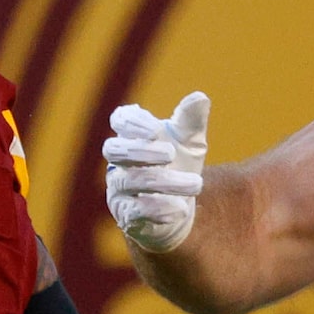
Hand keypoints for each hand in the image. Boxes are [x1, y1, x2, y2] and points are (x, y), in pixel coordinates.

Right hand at [103, 91, 209, 253]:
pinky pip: (134, 211)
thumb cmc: (179, 165)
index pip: (120, 120)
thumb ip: (191, 121)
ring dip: (164, 182)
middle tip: (171, 154)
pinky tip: (180, 209)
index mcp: (133, 136)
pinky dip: (158, 209)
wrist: (177, 207)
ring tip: (196, 184)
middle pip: (113, 149)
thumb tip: (199, 98)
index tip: (155, 130)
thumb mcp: (189, 142)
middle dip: (140, 151)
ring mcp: (118, 188)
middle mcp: (119, 161)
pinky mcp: (125, 215)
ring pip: (130, 181)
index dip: (131, 123)